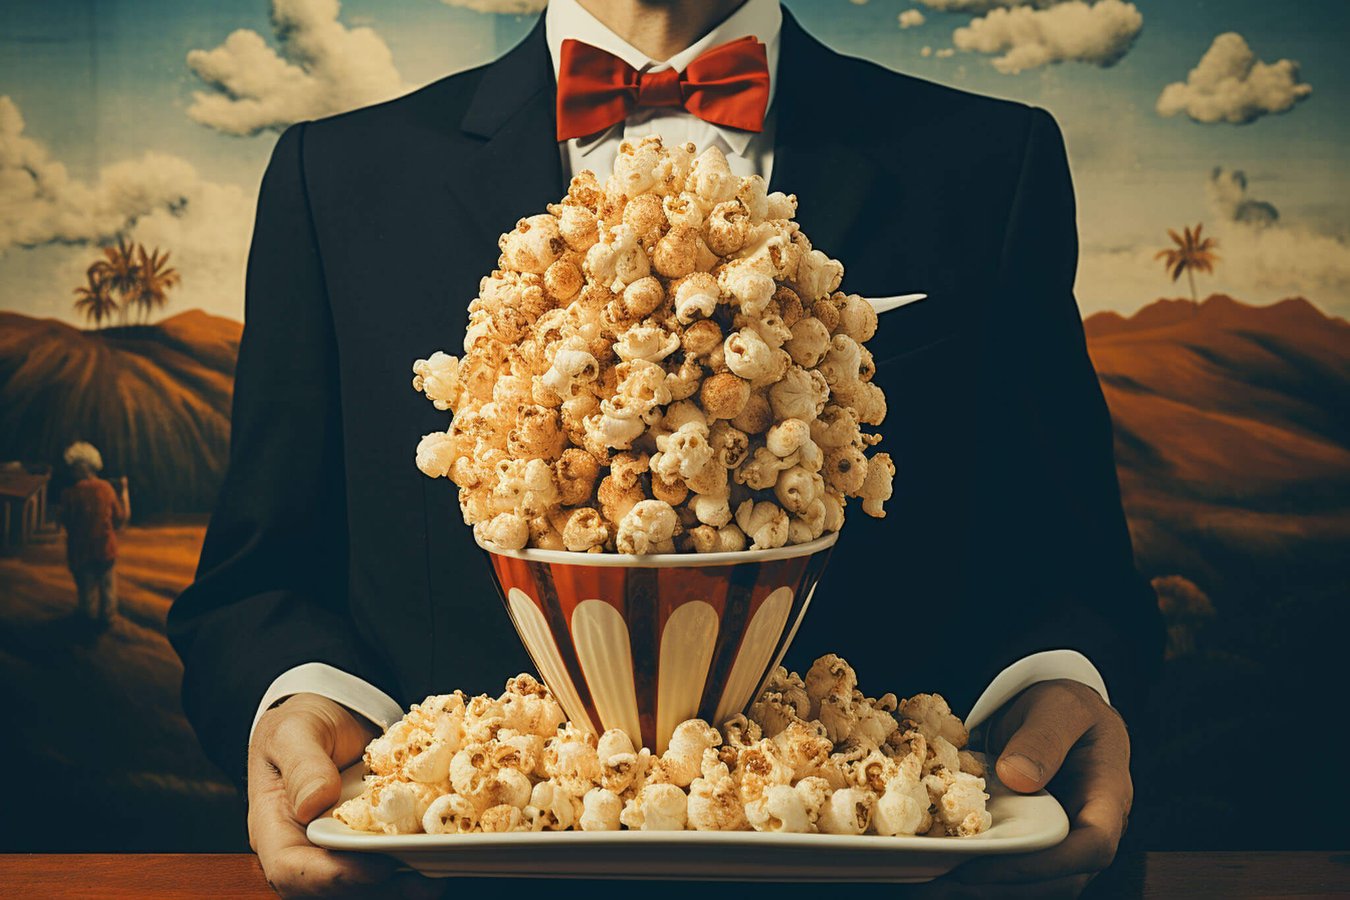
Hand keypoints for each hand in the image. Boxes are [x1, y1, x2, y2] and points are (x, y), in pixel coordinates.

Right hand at [248, 693, 435, 897]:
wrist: (329, 716)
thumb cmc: (301, 724)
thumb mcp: (294, 730)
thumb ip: (302, 764)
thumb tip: (314, 803)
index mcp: (275, 829)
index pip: (291, 871)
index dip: (331, 877)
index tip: (375, 867)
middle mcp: (306, 849)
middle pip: (334, 888)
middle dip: (379, 889)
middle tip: (424, 881)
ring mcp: (339, 848)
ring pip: (365, 883)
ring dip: (402, 884)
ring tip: (439, 875)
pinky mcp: (368, 840)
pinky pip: (388, 859)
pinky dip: (414, 860)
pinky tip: (444, 850)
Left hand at [947, 679, 1131, 897]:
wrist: (1057, 714)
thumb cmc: (1065, 708)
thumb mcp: (1058, 707)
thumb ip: (1043, 737)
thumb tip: (1018, 777)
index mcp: (1108, 796)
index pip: (1093, 845)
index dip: (1045, 862)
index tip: (991, 862)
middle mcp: (1091, 829)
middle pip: (1063, 879)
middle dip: (1006, 886)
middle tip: (949, 884)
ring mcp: (1067, 842)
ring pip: (1040, 884)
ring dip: (992, 890)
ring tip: (939, 887)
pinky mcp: (1040, 844)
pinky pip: (1020, 871)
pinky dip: (986, 878)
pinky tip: (945, 873)